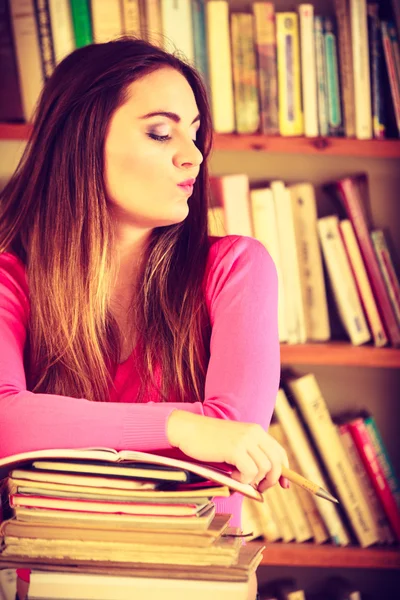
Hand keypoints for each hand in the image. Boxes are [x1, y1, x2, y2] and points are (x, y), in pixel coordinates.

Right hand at [166, 410, 288, 490]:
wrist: (188, 430)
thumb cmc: (209, 441)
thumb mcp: (234, 444)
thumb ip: (250, 455)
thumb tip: (264, 479)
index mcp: (255, 431)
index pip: (279, 452)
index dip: (284, 470)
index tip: (284, 485)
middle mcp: (254, 433)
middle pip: (276, 462)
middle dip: (271, 480)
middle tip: (259, 488)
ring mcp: (245, 440)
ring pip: (264, 469)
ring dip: (254, 480)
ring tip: (239, 477)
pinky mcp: (235, 449)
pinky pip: (250, 472)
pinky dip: (243, 479)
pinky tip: (232, 474)